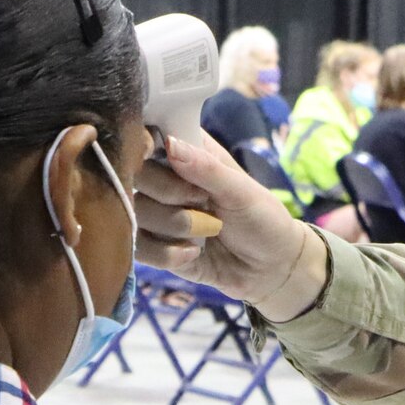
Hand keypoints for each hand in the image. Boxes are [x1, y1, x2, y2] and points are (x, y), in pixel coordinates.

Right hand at [134, 132, 324, 319]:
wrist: (271, 269)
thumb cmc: (262, 218)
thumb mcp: (241, 191)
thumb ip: (206, 169)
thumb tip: (170, 143)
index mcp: (185, 151)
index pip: (145, 135)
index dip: (142, 144)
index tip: (151, 155)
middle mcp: (162, 178)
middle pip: (133, 175)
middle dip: (168, 193)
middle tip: (202, 201)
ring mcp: (154, 213)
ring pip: (134, 213)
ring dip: (174, 226)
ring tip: (208, 230)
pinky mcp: (153, 247)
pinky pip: (139, 248)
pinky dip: (168, 254)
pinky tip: (194, 253)